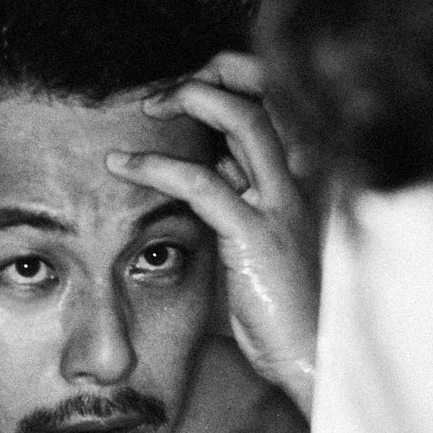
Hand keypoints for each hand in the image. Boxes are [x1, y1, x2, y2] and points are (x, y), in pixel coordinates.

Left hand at [106, 52, 319, 416]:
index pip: (270, 102)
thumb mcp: (251, 247)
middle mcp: (292, 183)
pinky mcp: (256, 238)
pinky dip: (158, 167)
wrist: (309, 358)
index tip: (179, 88)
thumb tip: (197, 177)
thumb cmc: (278, 312)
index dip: (229, 80)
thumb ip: (232, 207)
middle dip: (210, 74)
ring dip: (188, 99)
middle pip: (264, 93)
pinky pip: (204, 184)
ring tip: (145, 106)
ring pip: (243, 121)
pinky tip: (123, 166)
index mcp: (292, 182)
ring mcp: (278, 207)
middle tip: (158, 91)